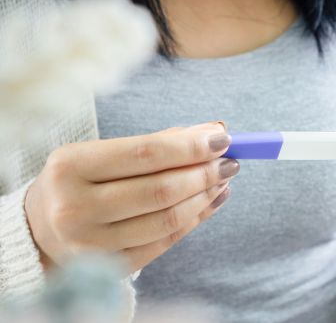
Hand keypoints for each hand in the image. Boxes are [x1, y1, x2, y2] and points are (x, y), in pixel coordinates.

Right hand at [25, 122, 238, 273]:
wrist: (41, 226)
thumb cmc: (80, 181)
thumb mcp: (103, 154)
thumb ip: (157, 143)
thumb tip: (212, 131)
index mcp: (71, 166)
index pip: (145, 153)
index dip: (190, 147)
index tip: (223, 138)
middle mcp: (75, 207)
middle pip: (160, 190)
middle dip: (204, 173)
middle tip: (230, 162)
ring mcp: (91, 244)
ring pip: (166, 219)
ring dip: (204, 197)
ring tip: (222, 181)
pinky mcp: (109, 267)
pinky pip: (164, 242)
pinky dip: (194, 220)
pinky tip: (210, 203)